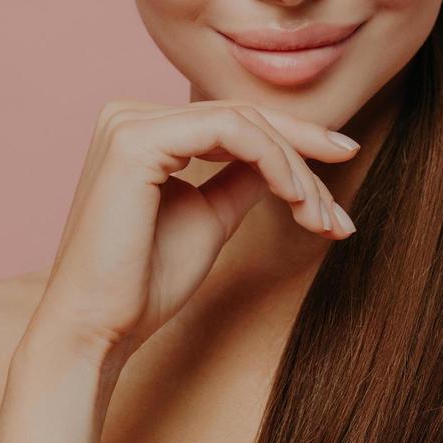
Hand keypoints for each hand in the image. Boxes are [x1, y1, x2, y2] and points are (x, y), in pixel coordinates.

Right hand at [29, 98, 360, 361]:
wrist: (97, 328)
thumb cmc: (144, 282)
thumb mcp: (210, 217)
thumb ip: (242, 179)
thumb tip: (286, 158)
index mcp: (141, 129)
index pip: (233, 121)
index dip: (295, 141)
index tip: (344, 162)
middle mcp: (130, 114)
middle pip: (244, 117)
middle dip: (305, 159)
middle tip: (340, 214)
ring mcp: (130, 122)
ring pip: (245, 123)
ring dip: (296, 169)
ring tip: (322, 219)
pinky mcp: (138, 141)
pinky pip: (231, 133)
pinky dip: (275, 162)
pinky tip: (296, 199)